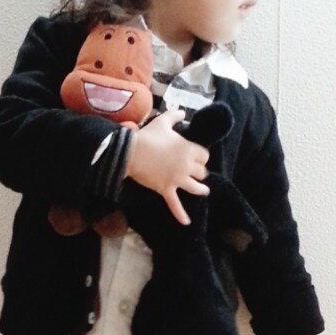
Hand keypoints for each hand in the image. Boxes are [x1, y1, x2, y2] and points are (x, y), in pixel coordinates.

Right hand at [125, 108, 209, 224]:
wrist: (131, 152)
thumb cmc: (148, 136)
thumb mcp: (163, 122)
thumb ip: (175, 116)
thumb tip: (182, 111)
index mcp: (188, 149)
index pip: (204, 156)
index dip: (201, 156)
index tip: (197, 156)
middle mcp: (186, 166)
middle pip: (202, 172)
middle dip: (199, 171)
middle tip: (196, 172)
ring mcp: (177, 179)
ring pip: (196, 188)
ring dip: (201, 189)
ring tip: (204, 191)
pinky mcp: (166, 189)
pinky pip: (175, 205)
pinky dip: (181, 214)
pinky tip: (187, 222)